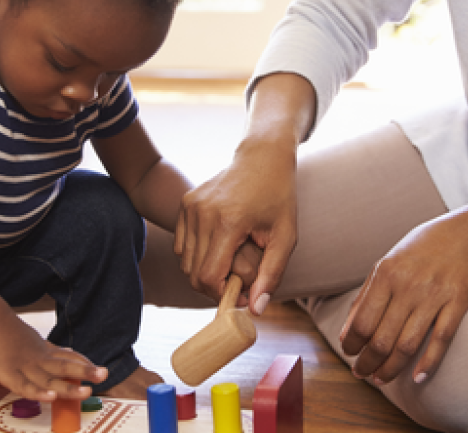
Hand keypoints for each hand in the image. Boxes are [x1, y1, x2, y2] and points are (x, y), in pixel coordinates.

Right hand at [0, 319, 106, 400]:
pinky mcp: (9, 375)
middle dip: (84, 372)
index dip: (84, 364)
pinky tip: (51, 398)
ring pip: (49, 380)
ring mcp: (25, 368)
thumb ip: (51, 350)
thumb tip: (69, 351)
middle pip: (64, 366)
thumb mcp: (35, 341)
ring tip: (85, 392)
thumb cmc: (10, 333)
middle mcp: (39, 359)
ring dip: (67, 387)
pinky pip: (25, 387)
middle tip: (103, 374)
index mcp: (45, 351)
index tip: (99, 369)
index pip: (69, 357)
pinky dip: (38, 393)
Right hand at [175, 138, 296, 312]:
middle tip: (239, 283)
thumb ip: (271, 275)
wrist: (262, 157)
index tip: (242, 295)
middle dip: (215, 287)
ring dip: (205, 272)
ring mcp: (190, 207)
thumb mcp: (285, 237)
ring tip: (231, 263)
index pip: (209, 277)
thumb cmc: (278, 197)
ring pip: (185, 263)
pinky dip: (197, 256)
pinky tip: (220, 247)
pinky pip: (182, 246)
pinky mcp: (184, 204)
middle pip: (194, 274)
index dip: (223, 295)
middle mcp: (203, 213)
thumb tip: (256, 309)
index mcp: (228, 222)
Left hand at [339, 212, 467, 383]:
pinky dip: (428, 363)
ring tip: (382, 378)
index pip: (361, 321)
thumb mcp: (389, 261)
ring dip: (391, 368)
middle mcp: (407, 286)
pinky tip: (418, 378)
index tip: (349, 355)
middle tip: (362, 373)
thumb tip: (348, 328)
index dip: (351, 344)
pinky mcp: (458, 302)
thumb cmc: (425, 247)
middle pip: (381, 338)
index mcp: (386, 274)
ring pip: (407, 344)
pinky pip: (441, 339)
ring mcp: (434, 295)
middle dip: (367, 362)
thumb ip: (368, 293)